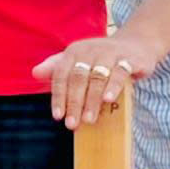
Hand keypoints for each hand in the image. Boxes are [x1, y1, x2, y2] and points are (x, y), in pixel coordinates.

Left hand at [32, 32, 162, 128]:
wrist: (135, 44)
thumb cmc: (101, 58)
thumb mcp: (77, 60)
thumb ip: (56, 67)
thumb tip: (34, 73)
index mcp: (73, 52)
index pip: (61, 75)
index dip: (58, 97)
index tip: (58, 117)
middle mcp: (89, 50)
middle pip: (78, 78)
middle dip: (74, 103)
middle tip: (72, 124)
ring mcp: (109, 53)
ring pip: (97, 77)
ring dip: (91, 100)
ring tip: (89, 120)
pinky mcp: (128, 58)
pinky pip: (119, 72)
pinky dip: (113, 86)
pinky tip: (108, 100)